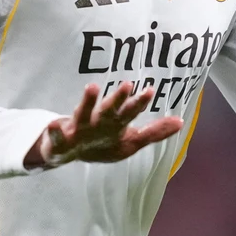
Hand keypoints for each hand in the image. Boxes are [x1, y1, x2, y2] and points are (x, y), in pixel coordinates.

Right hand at [25, 82, 183, 168]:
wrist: (68, 151)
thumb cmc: (103, 141)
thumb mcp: (131, 140)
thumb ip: (155, 132)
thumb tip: (181, 122)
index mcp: (115, 122)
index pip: (130, 111)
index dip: (140, 103)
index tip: (151, 90)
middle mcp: (98, 121)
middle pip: (110, 109)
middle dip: (118, 98)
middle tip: (128, 84)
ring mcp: (79, 128)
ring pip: (84, 113)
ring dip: (88, 101)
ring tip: (92, 87)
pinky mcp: (62, 140)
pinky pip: (58, 137)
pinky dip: (55, 131)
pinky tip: (54, 125)